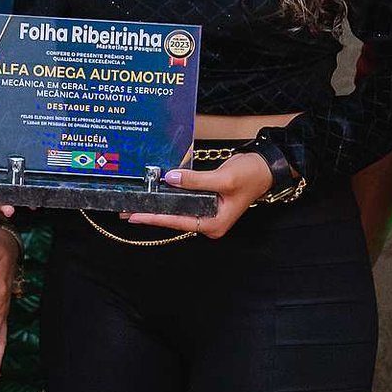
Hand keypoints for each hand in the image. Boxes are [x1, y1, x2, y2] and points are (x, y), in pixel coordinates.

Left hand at [125, 151, 272, 239]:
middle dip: (152, 214)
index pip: (179, 221)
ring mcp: (207, 212)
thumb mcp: (223, 178)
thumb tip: (170, 179)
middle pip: (175, 219)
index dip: (156, 218)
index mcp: (214, 224)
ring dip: (158, 206)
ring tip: (134, 205)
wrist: (265, 167)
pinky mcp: (205, 201)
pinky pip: (183, 201)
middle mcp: (209, 221)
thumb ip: (196, 181)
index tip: (136, 216)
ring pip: (177, 211)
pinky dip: (169, 197)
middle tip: (127, 211)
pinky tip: (154, 194)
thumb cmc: (250, 175)